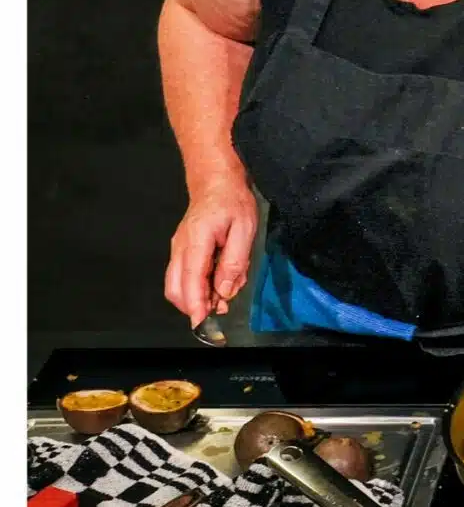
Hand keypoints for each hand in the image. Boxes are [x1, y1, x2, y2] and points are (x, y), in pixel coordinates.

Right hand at [164, 172, 259, 330]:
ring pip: (177, 285)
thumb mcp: (244, 229)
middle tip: (221, 309)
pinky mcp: (181, 250)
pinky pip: (183, 276)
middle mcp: (180, 248)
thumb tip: (225, 291)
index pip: (191, 280)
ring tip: (224, 296)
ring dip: (197, 297)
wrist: (216, 182)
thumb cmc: (233, 202)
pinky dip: (197, 287)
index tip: (202, 323)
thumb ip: (234, 261)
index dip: (196, 305)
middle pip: (176, 288)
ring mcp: (178, 249)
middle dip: (195, 305)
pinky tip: (219, 283)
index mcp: (196, 241)